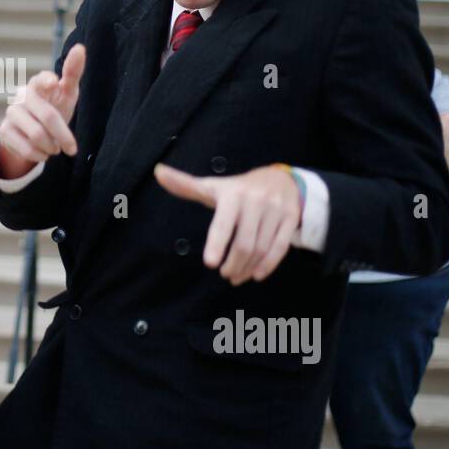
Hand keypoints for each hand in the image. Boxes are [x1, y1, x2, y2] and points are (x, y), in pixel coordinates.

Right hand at [0, 44, 86, 178]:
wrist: (33, 131)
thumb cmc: (54, 106)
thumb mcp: (66, 92)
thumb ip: (73, 72)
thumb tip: (80, 47)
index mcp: (38, 83)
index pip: (42, 80)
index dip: (47, 81)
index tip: (53, 83)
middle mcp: (22, 95)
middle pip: (48, 117)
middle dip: (63, 135)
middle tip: (72, 149)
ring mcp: (11, 113)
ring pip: (37, 135)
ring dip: (51, 147)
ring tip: (55, 148)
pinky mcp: (4, 131)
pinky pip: (25, 148)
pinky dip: (39, 155)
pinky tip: (43, 153)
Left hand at [154, 163, 300, 284]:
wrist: (281, 180)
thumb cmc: (239, 189)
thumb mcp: (213, 187)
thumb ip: (185, 185)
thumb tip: (158, 172)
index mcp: (233, 194)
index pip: (224, 223)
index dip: (217, 244)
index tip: (210, 263)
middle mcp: (256, 201)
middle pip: (245, 242)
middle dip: (233, 263)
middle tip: (225, 274)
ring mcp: (276, 210)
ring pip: (262, 248)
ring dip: (248, 268)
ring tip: (236, 276)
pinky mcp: (291, 218)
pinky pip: (280, 247)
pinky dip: (268, 265)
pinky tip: (256, 274)